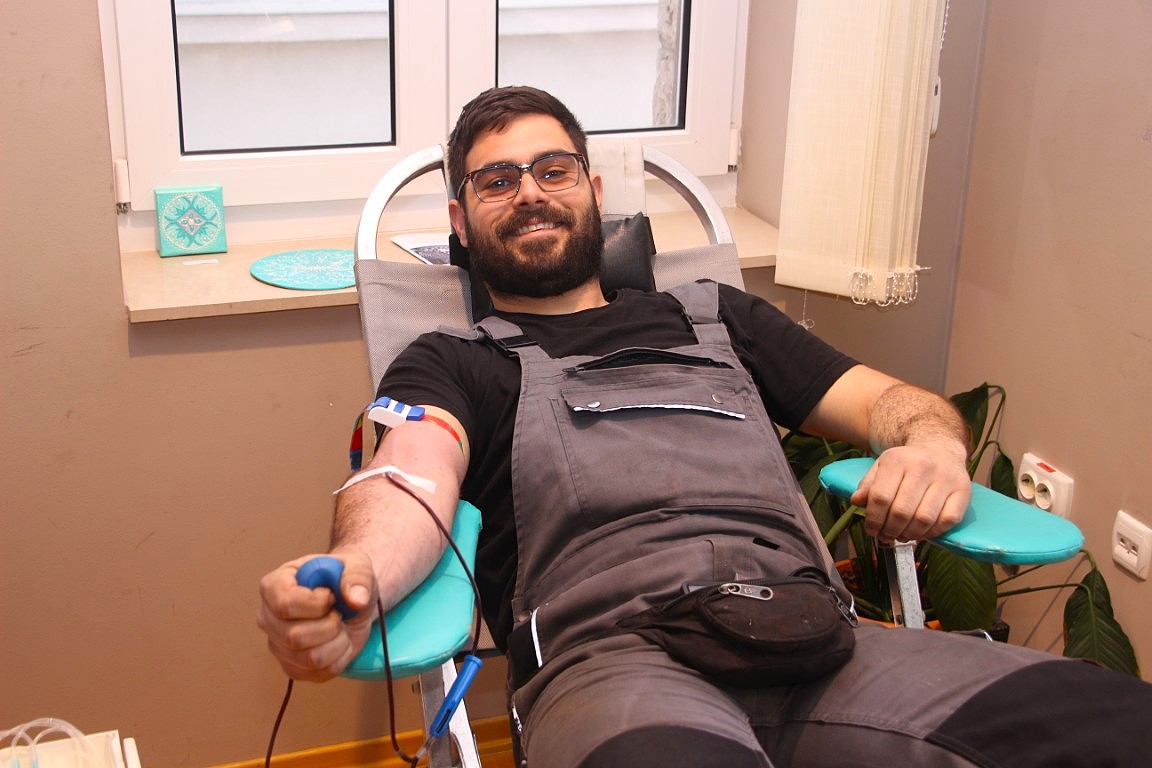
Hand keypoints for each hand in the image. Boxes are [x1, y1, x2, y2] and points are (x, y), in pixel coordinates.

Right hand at [256, 551, 377, 680]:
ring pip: (310, 658)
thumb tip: (356, 599)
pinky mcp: (292, 667)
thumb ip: (357, 577)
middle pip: (295, 637)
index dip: (316, 604)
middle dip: (330, 625)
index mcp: (273, 586)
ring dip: (338, 642)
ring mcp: (277, 645)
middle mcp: (268, 618)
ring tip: (340, 626)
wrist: (350, 602)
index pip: (285, 605)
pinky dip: (340, 658)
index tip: (332, 596)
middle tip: (338, 613)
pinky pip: (319, 673)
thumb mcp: (357, 567)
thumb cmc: (345, 579)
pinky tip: (339, 641)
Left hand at [850, 442, 970, 543]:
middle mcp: (923, 467)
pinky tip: (922, 533)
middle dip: (890, 530)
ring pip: (924, 519)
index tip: (871, 530)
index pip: (881, 497)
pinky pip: (947, 521)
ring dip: (910, 534)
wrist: (940, 448)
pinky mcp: (963, 490)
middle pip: (902, 511)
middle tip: (886, 536)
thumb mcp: (882, 466)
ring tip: (902, 536)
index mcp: (897, 459)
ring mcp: (946, 478)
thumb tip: (857, 501)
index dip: (873, 519)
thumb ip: (868, 484)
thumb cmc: (907, 463)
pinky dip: (932, 533)